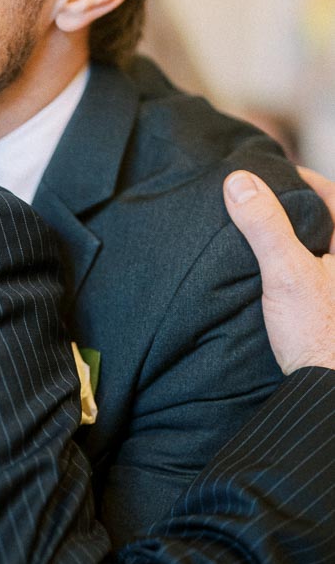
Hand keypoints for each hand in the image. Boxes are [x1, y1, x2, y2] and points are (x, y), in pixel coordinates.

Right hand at [224, 169, 334, 372]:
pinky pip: (315, 276)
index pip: (334, 195)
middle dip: (298, 209)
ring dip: (296, 239)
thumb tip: (239, 182)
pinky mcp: (330, 311)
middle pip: (328, 222)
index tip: (273, 174)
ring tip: (261, 233)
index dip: (303, 179)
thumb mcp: (285, 272)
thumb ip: (264, 225)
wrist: (326, 389)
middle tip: (263, 200)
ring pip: (320, 250)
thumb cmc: (318, 335)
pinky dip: (295, 266)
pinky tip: (270, 275)